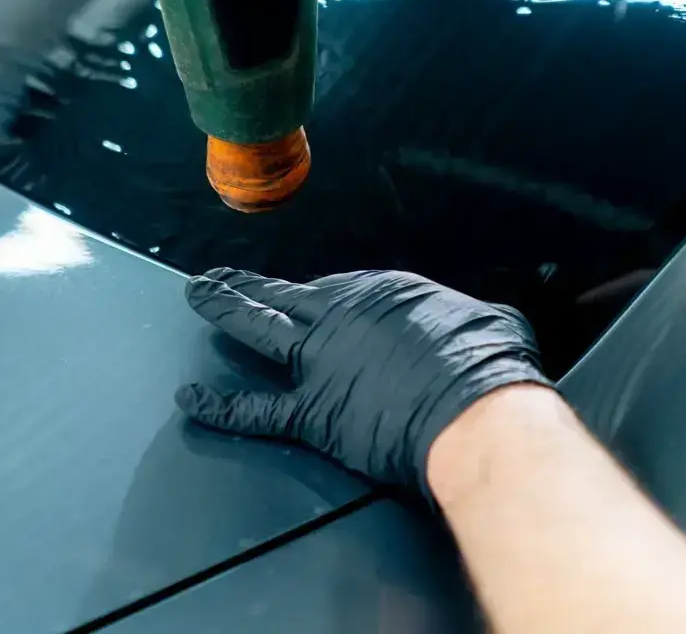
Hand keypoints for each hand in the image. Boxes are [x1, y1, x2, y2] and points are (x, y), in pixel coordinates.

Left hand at [176, 268, 549, 495]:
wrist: (473, 410)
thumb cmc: (486, 363)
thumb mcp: (489, 320)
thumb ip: (470, 319)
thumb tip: (494, 322)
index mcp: (380, 292)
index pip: (331, 288)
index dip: (312, 292)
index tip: (298, 291)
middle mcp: (339, 316)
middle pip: (279, 295)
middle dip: (243, 284)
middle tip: (214, 276)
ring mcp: (319, 361)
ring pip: (256, 328)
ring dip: (222, 309)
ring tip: (197, 297)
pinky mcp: (312, 410)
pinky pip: (256, 408)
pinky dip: (221, 405)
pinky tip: (191, 398)